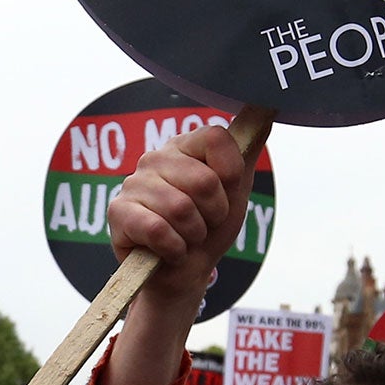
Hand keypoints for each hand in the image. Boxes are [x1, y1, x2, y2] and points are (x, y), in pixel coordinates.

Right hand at [108, 124, 258, 303]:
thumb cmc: (209, 230)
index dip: (229, 176)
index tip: (222, 196)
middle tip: (202, 224)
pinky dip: (174, 249)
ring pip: (181, 208)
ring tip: (185, 237)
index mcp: (184, 147)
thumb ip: (246, 152)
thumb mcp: (236, 191)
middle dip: (213, 214)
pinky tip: (169, 250)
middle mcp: (156, 158)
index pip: (216, 138)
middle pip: (203, 180)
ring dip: (193, 235)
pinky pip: (158, 229)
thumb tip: (266, 110)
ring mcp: (133, 183)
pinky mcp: (118, 212)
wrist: (185, 274)